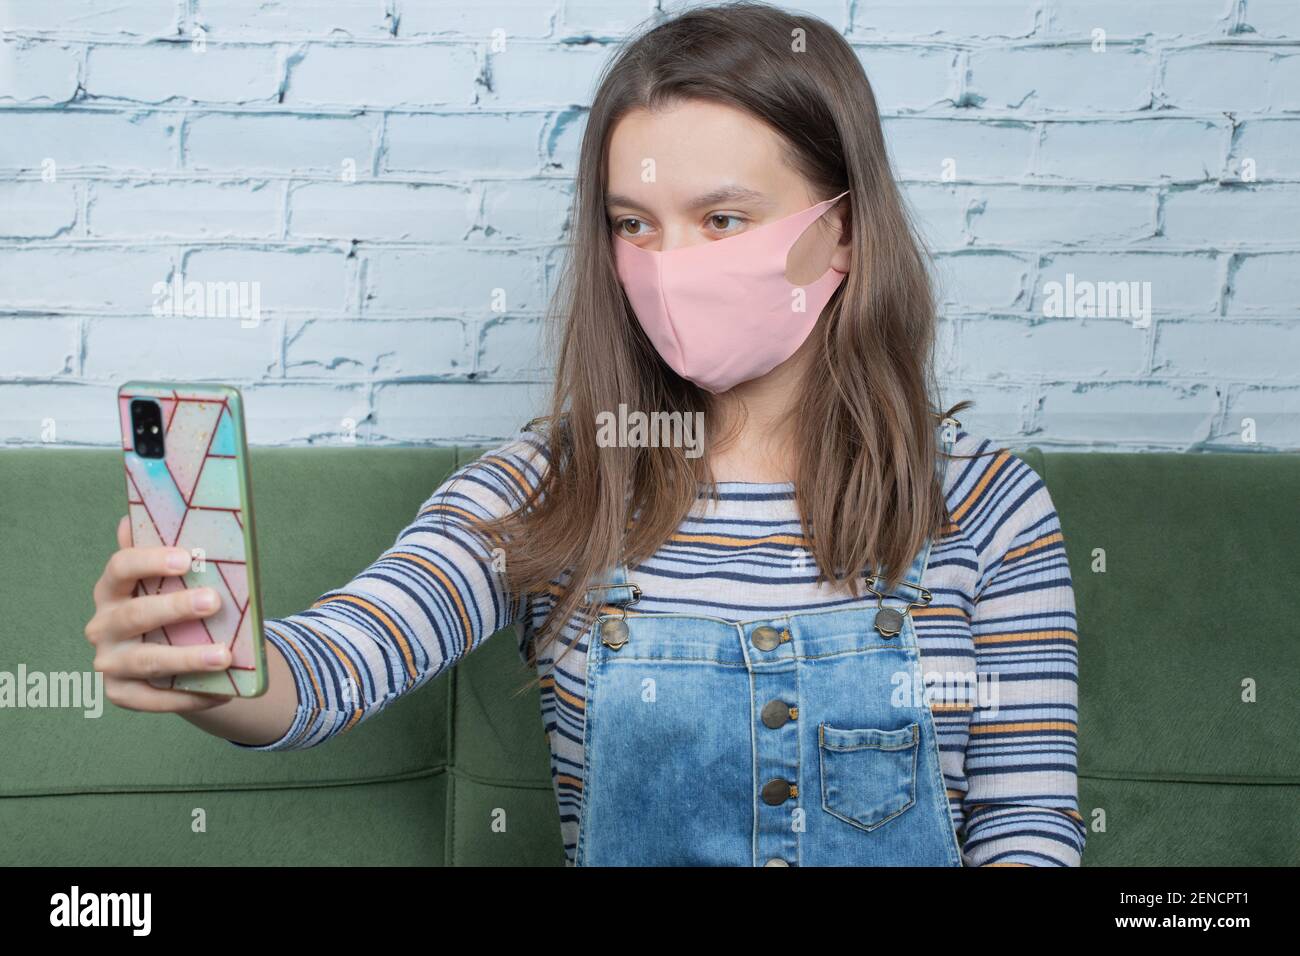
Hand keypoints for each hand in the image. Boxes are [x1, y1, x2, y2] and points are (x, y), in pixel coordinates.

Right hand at [83, 515, 233, 712]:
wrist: (171, 655)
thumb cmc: (172, 605)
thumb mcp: (168, 582)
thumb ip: (163, 554)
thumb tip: (133, 516)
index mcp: (112, 590)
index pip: (120, 568)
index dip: (151, 561)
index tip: (187, 558)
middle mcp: (102, 625)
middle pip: (135, 615)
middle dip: (175, 608)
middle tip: (214, 602)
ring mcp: (109, 662)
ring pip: (147, 660)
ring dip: (187, 658)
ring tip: (225, 656)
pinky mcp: (121, 693)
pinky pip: (154, 698)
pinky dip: (188, 695)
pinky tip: (221, 691)